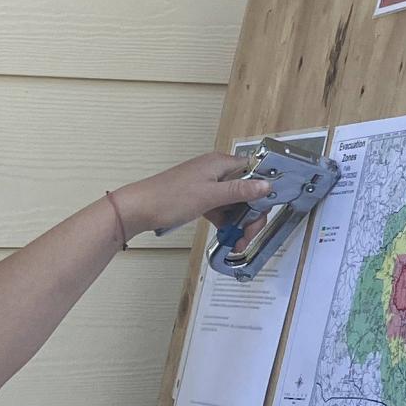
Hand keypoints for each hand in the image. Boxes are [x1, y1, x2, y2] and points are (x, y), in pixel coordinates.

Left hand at [117, 149, 269, 237]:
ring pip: (234, 202)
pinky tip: (226, 235)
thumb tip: (266, 186)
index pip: (254, 173)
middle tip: (247, 236)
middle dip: (250, 215)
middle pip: (246, 191)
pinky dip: (225, 221)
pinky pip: (221, 208)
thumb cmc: (169, 197)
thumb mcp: (210, 196)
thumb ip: (240, 191)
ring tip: (237, 241)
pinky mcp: (201, 197)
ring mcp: (208, 184)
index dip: (262, 193)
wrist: (139, 209)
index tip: (261, 214)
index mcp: (220, 163)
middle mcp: (216, 171)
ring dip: (239, 222)